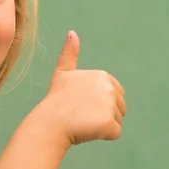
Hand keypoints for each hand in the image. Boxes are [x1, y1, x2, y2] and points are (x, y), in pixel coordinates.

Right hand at [42, 31, 125, 145]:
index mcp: (102, 75)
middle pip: (119, 108)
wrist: (49, 123)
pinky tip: (87, 130)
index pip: (114, 95)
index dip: (97, 103)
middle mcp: (109, 88)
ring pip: (117, 120)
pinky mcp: (110, 123)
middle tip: (81, 114)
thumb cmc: (56, 100)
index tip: (80, 103)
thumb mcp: (62, 74)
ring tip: (83, 122)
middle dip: (102, 114)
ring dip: (102, 126)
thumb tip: (72, 32)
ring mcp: (110, 105)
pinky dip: (103, 135)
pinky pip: (114, 133)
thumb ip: (69, 53)